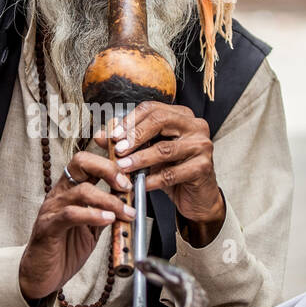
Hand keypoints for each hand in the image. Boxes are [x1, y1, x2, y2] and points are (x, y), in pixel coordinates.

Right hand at [19, 149, 135, 303]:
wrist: (41, 276)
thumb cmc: (64, 250)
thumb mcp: (92, 229)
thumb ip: (106, 213)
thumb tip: (128, 204)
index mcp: (69, 190)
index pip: (86, 161)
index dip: (107, 159)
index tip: (127, 170)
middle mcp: (59, 194)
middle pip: (81, 162)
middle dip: (108, 169)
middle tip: (125, 186)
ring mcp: (52, 209)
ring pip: (81, 191)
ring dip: (109, 200)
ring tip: (125, 212)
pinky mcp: (48, 227)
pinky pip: (72, 214)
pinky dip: (93, 215)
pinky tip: (108, 220)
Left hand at [94, 103, 224, 245]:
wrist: (197, 197)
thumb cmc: (173, 170)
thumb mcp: (148, 153)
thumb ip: (126, 142)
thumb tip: (101, 136)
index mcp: (182, 115)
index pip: (152, 108)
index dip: (130, 120)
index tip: (114, 135)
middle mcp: (195, 125)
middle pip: (160, 121)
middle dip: (135, 136)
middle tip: (118, 150)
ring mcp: (202, 145)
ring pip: (165, 149)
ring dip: (140, 159)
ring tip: (123, 167)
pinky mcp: (204, 167)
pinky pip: (172, 173)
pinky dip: (152, 180)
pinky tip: (140, 184)